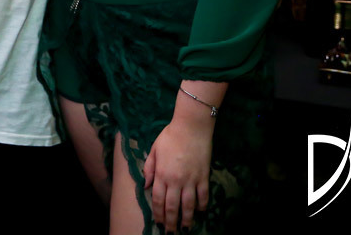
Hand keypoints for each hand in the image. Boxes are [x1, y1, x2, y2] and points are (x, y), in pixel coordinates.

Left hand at [143, 117, 212, 232]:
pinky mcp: (203, 177)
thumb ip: (149, 168)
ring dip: (187, 219)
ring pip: (188, 205)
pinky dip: (202, 206)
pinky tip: (200, 212)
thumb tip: (146, 186)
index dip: (158, 213)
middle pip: (172, 206)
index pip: (158, 199)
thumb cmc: (170, 136)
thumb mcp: (154, 150)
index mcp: (161, 174)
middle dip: (171, 222)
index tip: (158, 223)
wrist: (191, 126)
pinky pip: (203, 196)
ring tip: (186, 228)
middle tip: (171, 232)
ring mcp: (191, 179)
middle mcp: (175, 180)